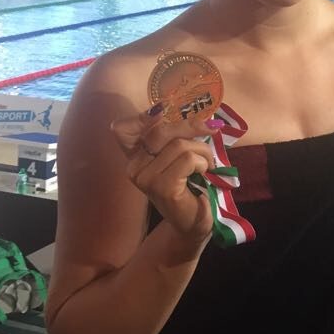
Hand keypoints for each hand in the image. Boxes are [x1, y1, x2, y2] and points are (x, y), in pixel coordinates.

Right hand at [111, 106, 216, 243]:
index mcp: (134, 157)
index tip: (164, 113)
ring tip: (207, 164)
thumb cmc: (189, 184)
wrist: (195, 221)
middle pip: (159, 130)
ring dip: (203, 150)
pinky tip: (204, 174)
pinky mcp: (162, 187)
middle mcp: (133, 167)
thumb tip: (193, 114)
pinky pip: (188, 159)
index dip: (142, 117)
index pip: (122, 128)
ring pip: (179, 145)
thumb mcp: (180, 154)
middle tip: (210, 131)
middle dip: (190, 127)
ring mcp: (145, 178)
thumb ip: (176, 134)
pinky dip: (203, 163)